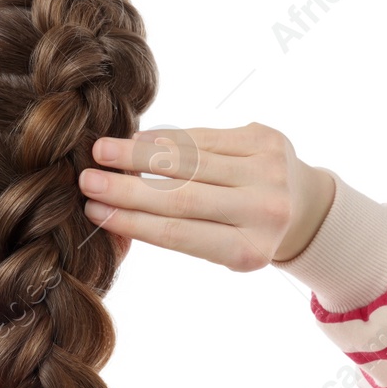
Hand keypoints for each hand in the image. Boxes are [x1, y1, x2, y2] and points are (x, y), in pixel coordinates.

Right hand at [78, 122, 336, 270]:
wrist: (301, 206)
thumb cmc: (243, 233)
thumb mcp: (217, 249)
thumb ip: (173, 231)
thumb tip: (108, 210)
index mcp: (249, 250)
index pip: (178, 234)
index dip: (131, 222)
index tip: (92, 211)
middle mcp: (265, 210)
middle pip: (181, 196)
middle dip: (127, 187)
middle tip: (85, 180)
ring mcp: (269, 170)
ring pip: (189, 160)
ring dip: (138, 155)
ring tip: (101, 151)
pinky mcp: (265, 139)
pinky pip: (203, 137)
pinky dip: (166, 138)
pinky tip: (135, 140)